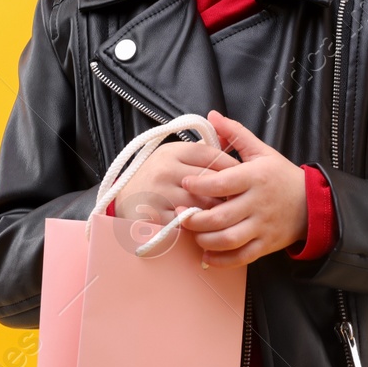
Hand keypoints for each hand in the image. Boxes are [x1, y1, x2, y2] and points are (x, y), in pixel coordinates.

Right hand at [112, 139, 238, 225]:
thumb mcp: (173, 156)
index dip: (232, 165)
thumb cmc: (156, 176)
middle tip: (243, 196)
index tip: (244, 175)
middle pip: (211, 181)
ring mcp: (160, 195)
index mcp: (172, 151)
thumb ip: (200, 151)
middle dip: (229, 190)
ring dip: (218, 209)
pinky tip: (210, 226)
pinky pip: (189, 222)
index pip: (212, 155)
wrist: (123, 199)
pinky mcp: (158, 217)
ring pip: (203, 203)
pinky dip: (202, 225)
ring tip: (230, 212)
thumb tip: (231, 141)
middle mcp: (165, 170)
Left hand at [179, 111, 306, 267]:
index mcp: (255, 177)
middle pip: (221, 216)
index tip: (185, 182)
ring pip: (229, 239)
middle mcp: (258, 203)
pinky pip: (241, 256)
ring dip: (205, 240)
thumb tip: (212, 115)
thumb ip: (235, 134)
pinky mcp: (265, 245)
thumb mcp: (261, 151)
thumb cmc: (281, 176)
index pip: (222, 182)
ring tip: (192, 233)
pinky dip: (221, 260)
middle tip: (180, 213)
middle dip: (195, 218)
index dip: (200, 183)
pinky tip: (206, 256)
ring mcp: (262, 226)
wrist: (312, 204)